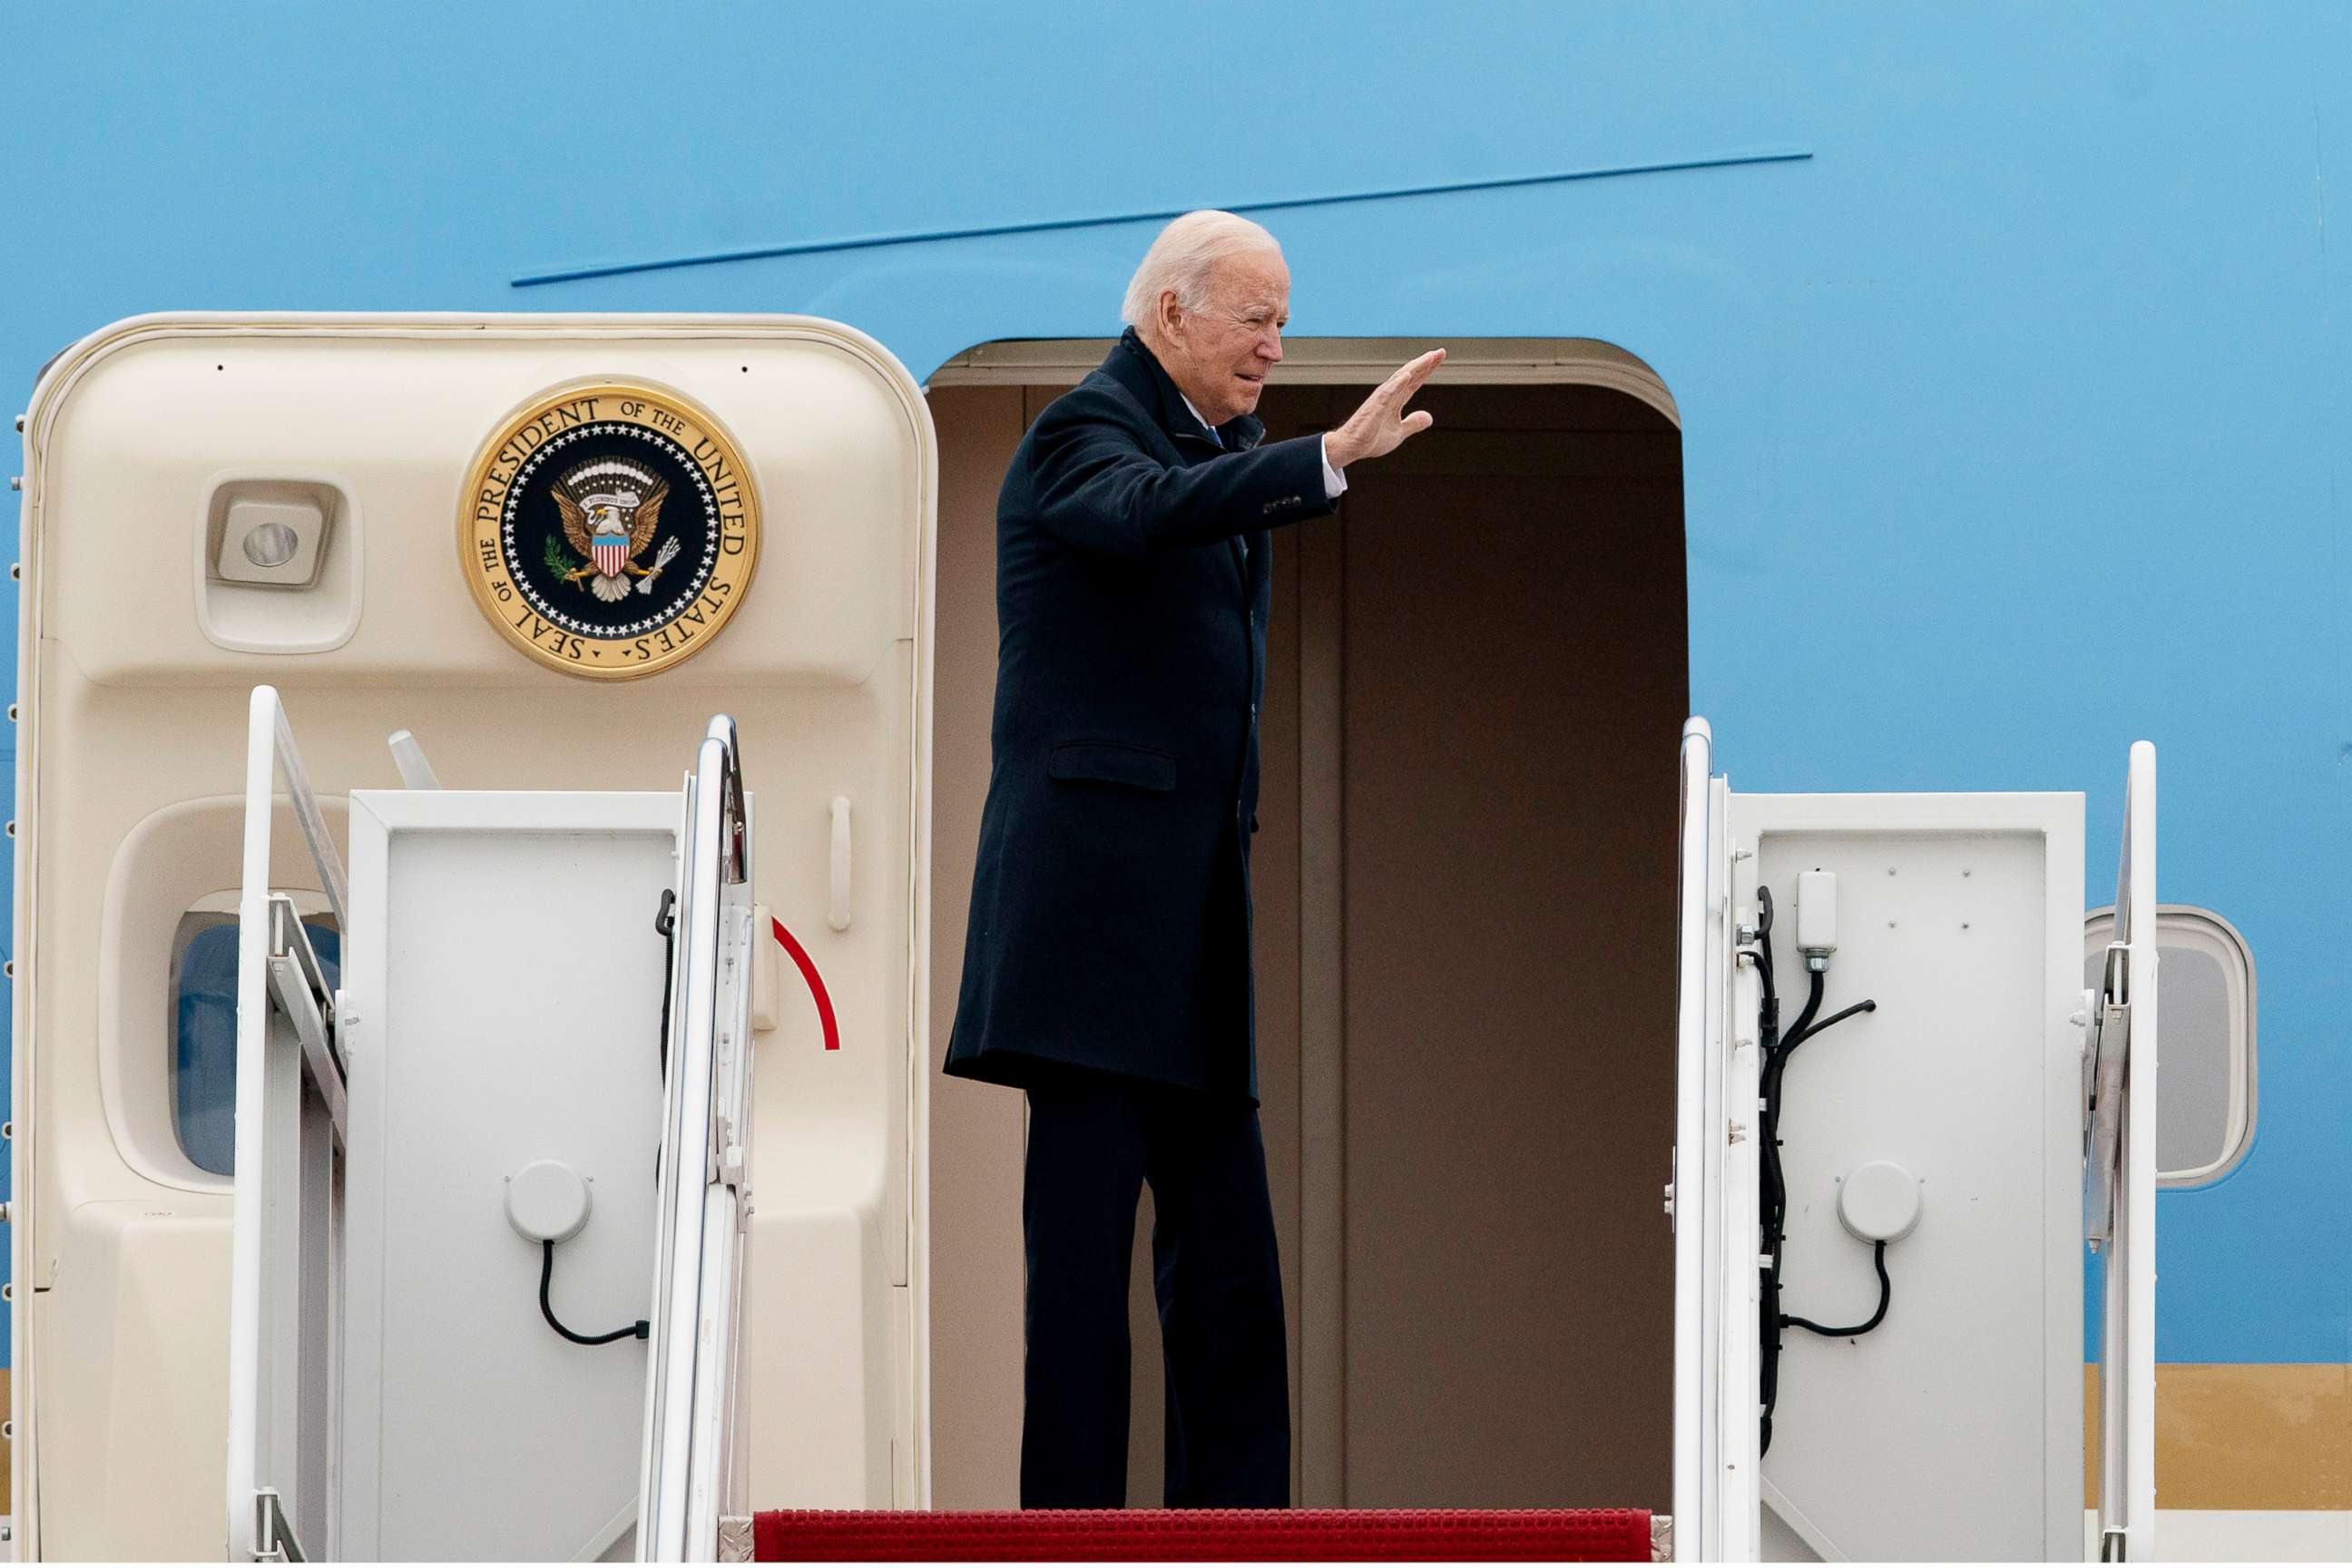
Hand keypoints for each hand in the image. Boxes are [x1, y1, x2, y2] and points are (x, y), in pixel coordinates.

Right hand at [1325, 348, 1444, 468]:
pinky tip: (1408, 375)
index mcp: (1396, 399)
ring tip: (1429, 357)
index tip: (1439, 357)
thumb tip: (1429, 417)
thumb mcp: (1399, 432)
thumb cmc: (1371, 438)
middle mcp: (1390, 394)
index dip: (1428, 369)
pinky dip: (1397, 383)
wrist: (1353, 447)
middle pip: (1411, 374)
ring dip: (1415, 367)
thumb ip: (1413, 423)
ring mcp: (1382, 398)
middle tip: (1441, 351)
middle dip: (1426, 362)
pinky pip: (1387, 393)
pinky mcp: (1374, 406)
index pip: (1415, 380)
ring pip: (1401, 378)